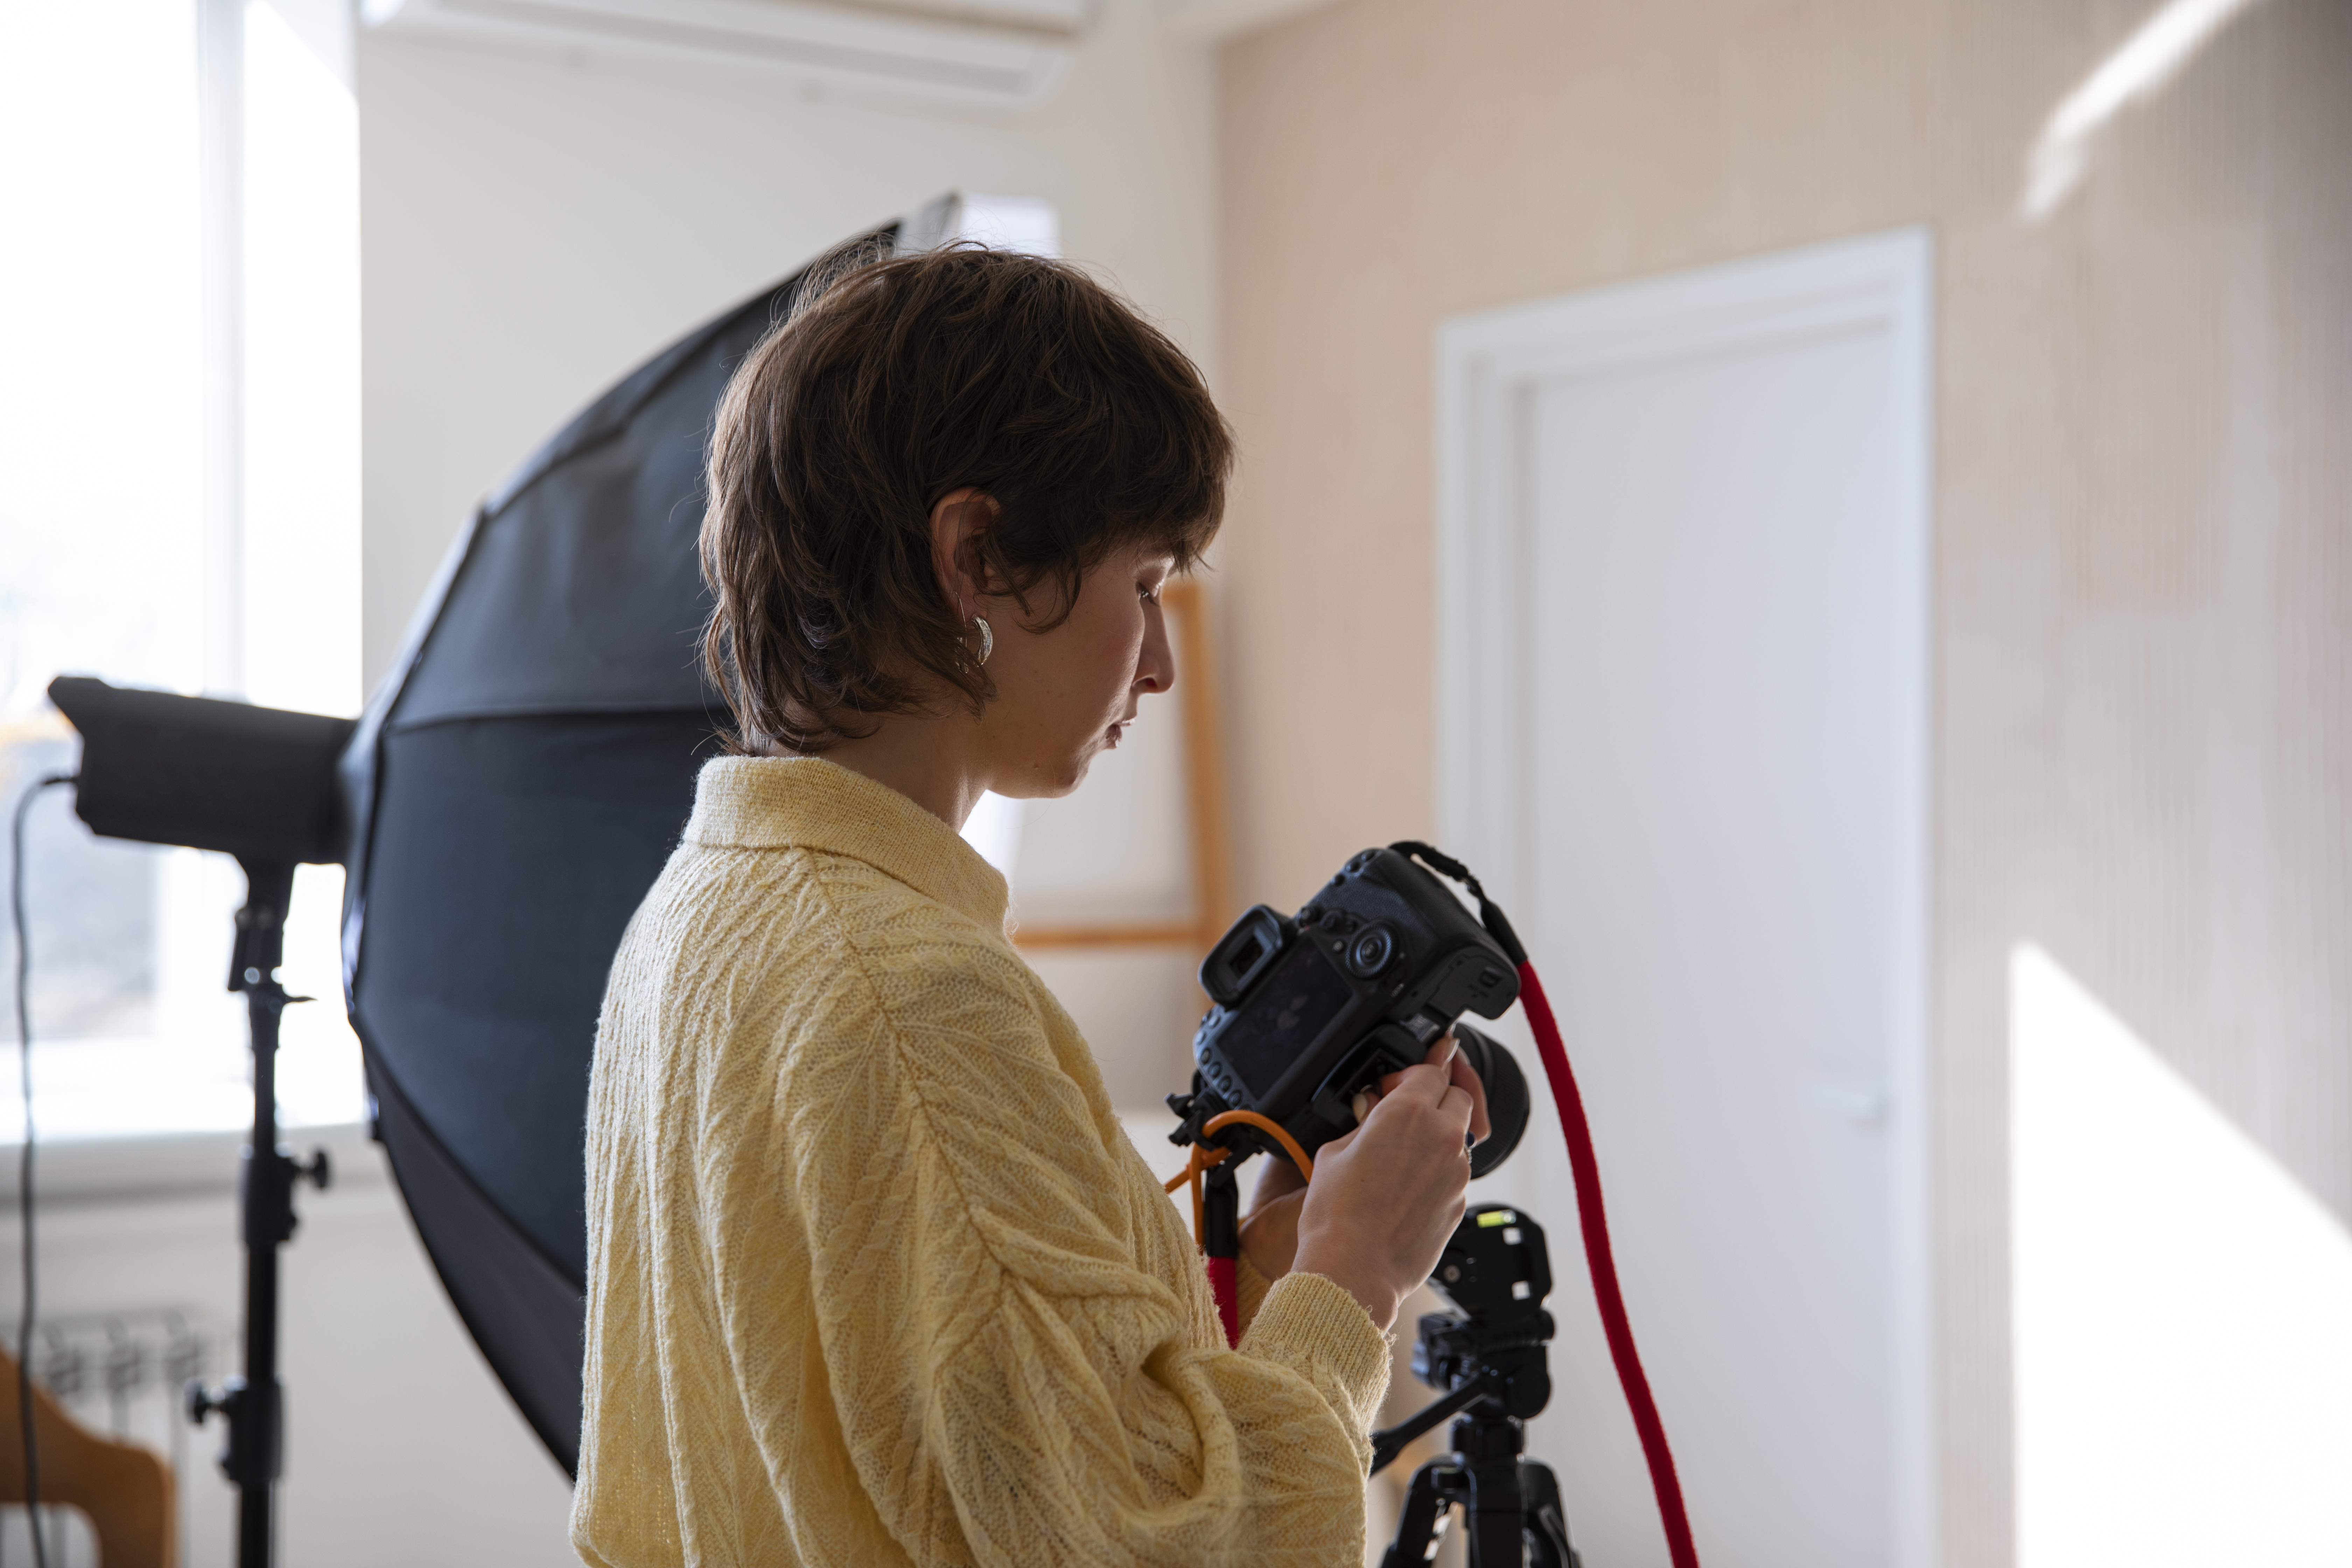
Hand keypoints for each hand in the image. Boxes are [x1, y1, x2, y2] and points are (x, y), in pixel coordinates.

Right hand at [1288, 1039, 1476, 1330]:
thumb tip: (1373, 1114)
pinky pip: (1455, 1173)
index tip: (1437, 1048)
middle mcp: (1442, 1138)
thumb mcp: (1334, 1150)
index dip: (1429, 1059)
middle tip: (1407, 1104)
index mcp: (1408, 1113)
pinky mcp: (1460, 1203)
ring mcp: (1456, 1173)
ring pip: (1459, 1136)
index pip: (1433, 1068)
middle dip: (1437, 1093)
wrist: (1353, 1271)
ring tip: (1401, 1150)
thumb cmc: (1336, 1215)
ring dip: (1438, 1133)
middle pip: (1457, 1096)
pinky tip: (1406, 1184)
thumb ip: (1363, 1122)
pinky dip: (1437, 1169)